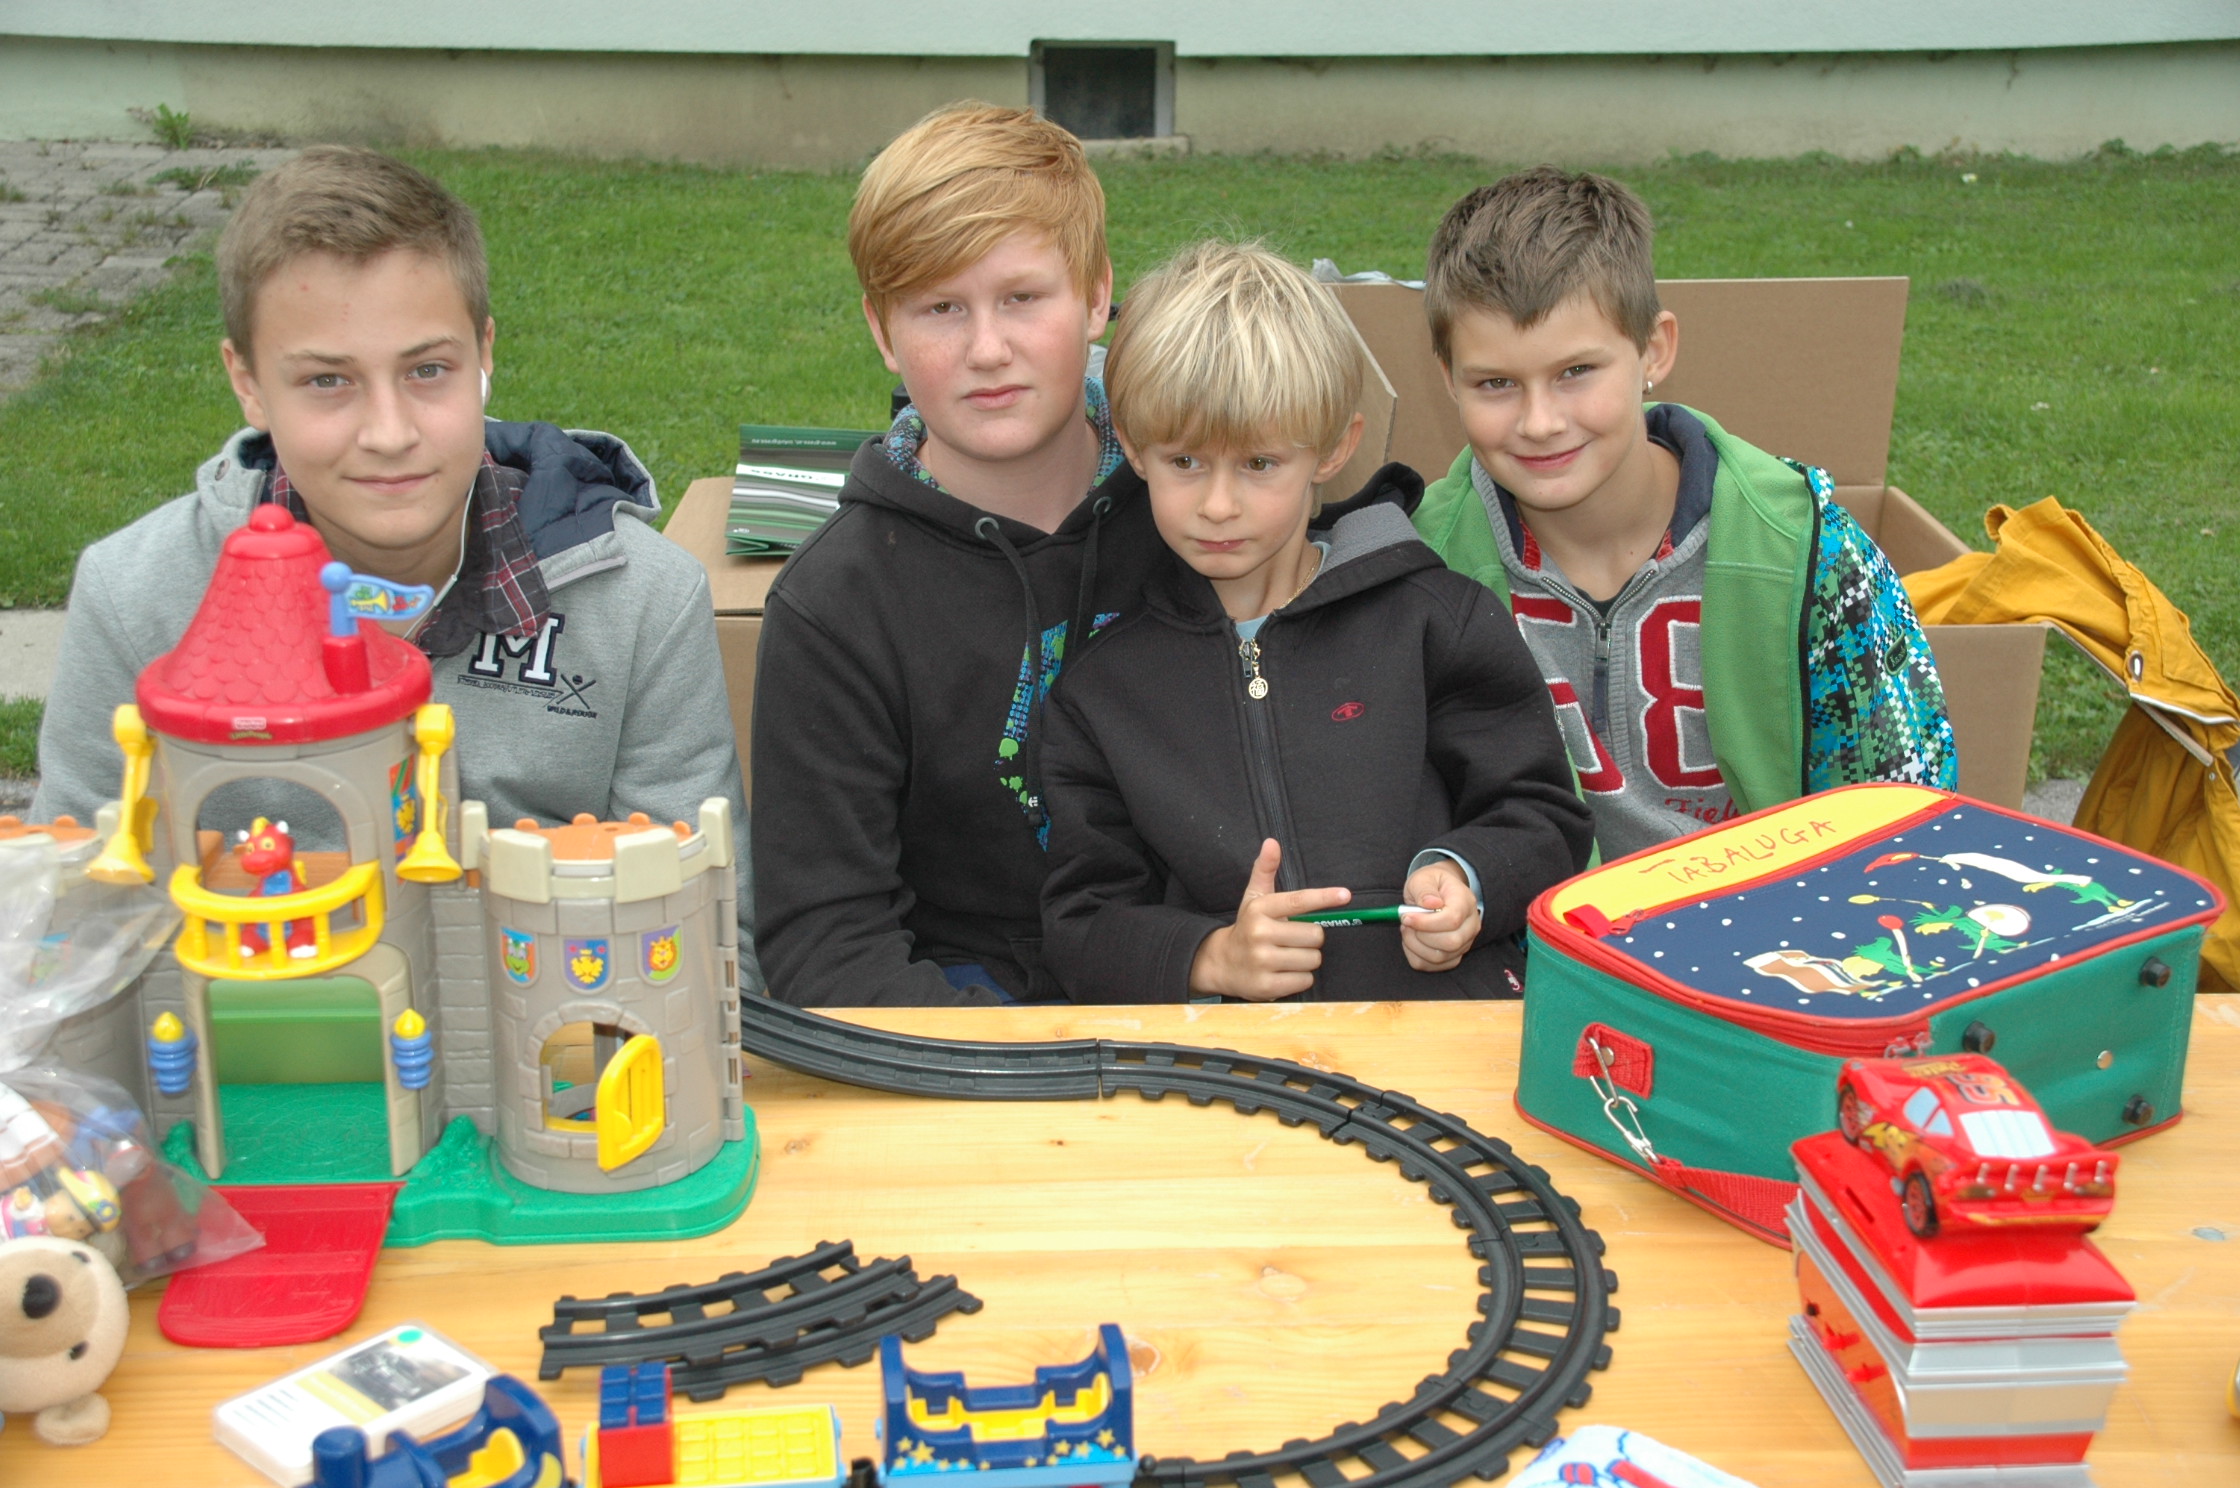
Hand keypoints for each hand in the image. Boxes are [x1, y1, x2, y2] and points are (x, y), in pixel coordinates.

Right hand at [1188, 838, 1349, 1000]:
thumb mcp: (1254, 898)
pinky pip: (1305, 980)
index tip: (1345, 895)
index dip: (1324, 897)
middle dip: (1310, 939)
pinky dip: (1299, 978)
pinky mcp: (1267, 986)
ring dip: (1306, 959)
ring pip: (1313, 959)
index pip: (1298, 900)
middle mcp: (1260, 933)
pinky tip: (1283, 973)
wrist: (1221, 963)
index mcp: (1260, 909)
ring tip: (1287, 957)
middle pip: (1315, 935)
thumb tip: (1272, 842)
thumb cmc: (1247, 928)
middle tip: (1293, 940)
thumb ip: (1265, 870)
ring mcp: (1262, 961)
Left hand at [1400, 859, 1480, 973]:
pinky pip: (1433, 966)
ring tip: (1408, 929)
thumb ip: (1424, 889)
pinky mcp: (1454, 956)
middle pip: (1450, 942)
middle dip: (1420, 935)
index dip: (1426, 923)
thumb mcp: (1424, 878)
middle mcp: (1471, 925)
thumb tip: (1430, 903)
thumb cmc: (1431, 885)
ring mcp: (1465, 943)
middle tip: (1406, 922)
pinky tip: (1412, 940)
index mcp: (1465, 902)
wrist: (1439, 893)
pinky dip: (1416, 956)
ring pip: (1440, 957)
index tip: (1406, 917)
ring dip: (1415, 946)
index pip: (1452, 920)